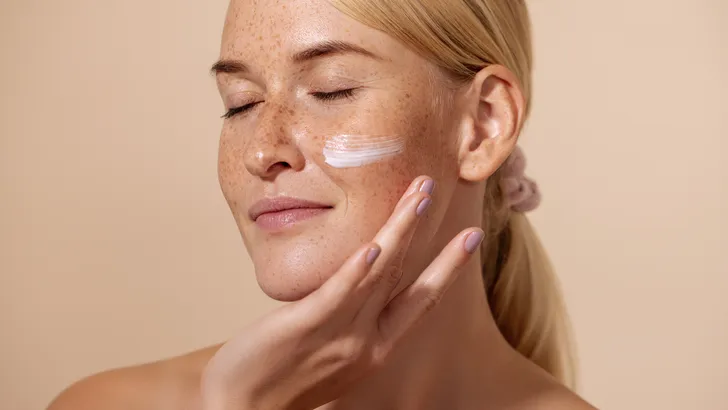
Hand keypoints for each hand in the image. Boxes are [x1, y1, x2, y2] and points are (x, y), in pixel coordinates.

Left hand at [200, 176, 484, 409]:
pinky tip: (373, 246)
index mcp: (377, 346)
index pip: (421, 299)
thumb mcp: (332, 349)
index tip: (471, 237)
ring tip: (418, 196)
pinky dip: (358, 270)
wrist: (243, 409)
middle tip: (438, 190)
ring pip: (379, 276)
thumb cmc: (284, 377)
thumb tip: (360, 276)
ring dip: (400, 231)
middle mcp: (368, 341)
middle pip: (405, 277)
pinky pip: (338, 295)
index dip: (448, 266)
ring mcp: (340, 334)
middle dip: (426, 231)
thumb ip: (350, 317)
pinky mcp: (306, 326)